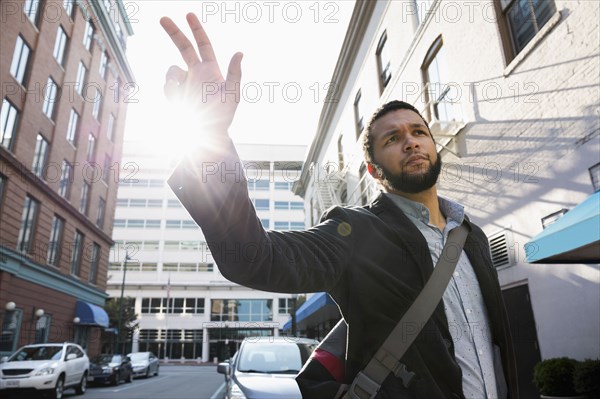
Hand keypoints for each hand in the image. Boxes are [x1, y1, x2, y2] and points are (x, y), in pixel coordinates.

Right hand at [160, 13, 242, 131]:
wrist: (208, 134)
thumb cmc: (224, 115)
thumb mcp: (233, 94)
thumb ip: (235, 72)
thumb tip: (240, 52)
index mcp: (210, 70)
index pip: (203, 45)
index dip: (196, 30)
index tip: (188, 15)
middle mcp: (195, 73)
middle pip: (183, 47)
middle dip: (173, 32)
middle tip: (162, 18)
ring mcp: (183, 83)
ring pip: (171, 71)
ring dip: (174, 78)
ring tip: (186, 97)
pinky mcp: (174, 94)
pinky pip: (167, 86)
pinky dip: (172, 92)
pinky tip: (181, 104)